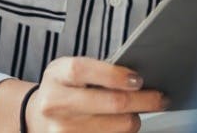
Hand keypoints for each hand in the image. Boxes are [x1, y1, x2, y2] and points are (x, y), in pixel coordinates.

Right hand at [24, 57, 167, 132]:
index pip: (85, 71)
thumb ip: (97, 70)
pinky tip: (122, 123)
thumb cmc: (62, 88)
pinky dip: (122, 131)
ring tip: (136, 111)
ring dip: (135, 119)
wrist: (36, 116)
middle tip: (160, 98)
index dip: (116, 75)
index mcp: (58, 75)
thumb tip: (138, 78)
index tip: (138, 79)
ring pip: (119, 126)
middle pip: (112, 103)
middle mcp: (56, 104)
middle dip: (144, 100)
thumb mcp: (70, 70)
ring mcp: (62, 130)